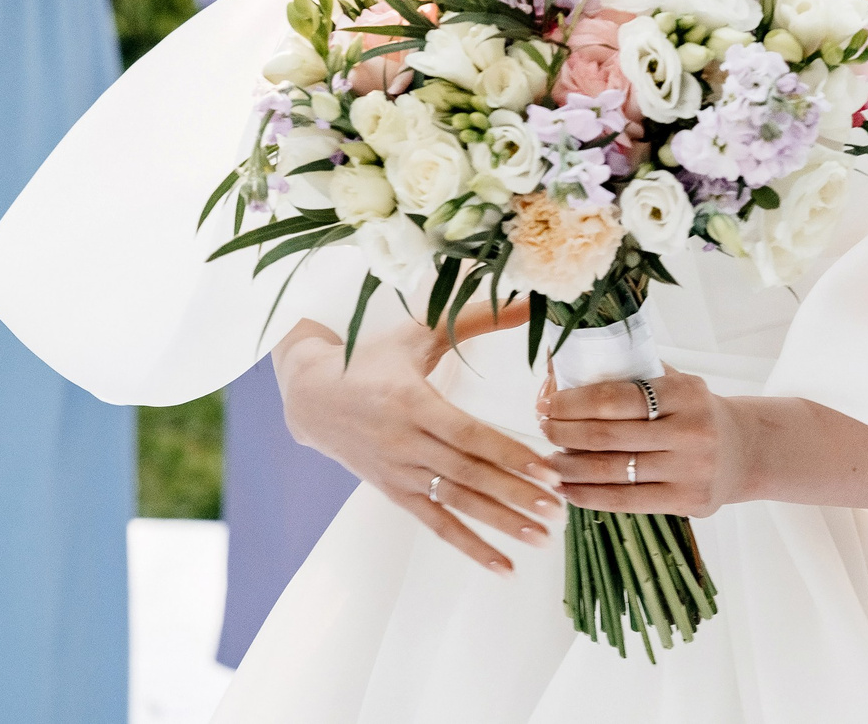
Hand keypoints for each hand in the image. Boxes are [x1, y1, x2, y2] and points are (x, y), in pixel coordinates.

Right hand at [275, 301, 561, 575]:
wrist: (310, 395)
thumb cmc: (371, 358)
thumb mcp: (419, 332)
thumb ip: (477, 318)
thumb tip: (533, 299)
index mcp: (412, 402)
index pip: (469, 435)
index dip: (510, 454)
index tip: (548, 470)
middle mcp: (405, 442)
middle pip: (468, 475)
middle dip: (515, 494)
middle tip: (558, 508)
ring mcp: (398, 472)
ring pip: (455, 503)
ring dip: (499, 523)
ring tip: (541, 538)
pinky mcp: (393, 492)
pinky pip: (435, 524)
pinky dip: (470, 546)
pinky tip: (504, 567)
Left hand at [540, 365, 748, 518]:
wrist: (746, 451)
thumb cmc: (695, 412)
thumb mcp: (676, 383)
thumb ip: (634, 377)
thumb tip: (567, 372)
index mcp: (684, 392)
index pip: (616, 397)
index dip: (574, 403)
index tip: (548, 405)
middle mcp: (690, 430)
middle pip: (609, 436)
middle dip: (565, 433)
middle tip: (543, 429)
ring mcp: (690, 469)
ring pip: (613, 471)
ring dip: (570, 467)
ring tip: (548, 461)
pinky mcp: (687, 501)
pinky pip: (626, 501)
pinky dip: (589, 496)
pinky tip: (568, 489)